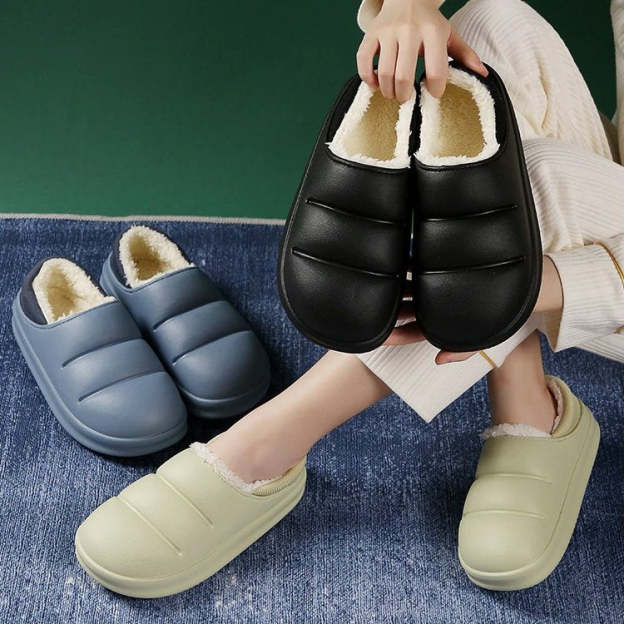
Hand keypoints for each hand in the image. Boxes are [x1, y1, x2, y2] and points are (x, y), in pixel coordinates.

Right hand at [357, 0, 487, 101]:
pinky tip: (375, 83)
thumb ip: (465, 55)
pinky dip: (368, 78)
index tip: (433, 92)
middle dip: (405, 95)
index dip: (435, 88)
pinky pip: (363, 62)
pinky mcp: (370, 34)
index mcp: (432, 31)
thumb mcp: (449, 34)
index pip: (436, 69)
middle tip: (407, 97)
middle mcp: (409, 29)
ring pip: (383, 73)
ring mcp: (387, 31)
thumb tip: (482, 75)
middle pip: (403, 76)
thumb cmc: (429, 22)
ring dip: (388, 91)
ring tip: (393, 93)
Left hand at [384, 257, 563, 362]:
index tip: (376, 336)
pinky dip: (407, 262)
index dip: (394, 334)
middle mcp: (437, 302)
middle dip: (387, 310)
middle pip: (405, 308)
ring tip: (374, 283)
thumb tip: (438, 361)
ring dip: (393, 286)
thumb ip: (462, 349)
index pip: (412, 331)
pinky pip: (421, 263)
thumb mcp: (485, 335)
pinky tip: (392, 258)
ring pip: (409, 286)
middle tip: (367, 309)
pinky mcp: (445, 263)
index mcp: (442, 321)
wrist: (530, 286)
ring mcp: (439, 282)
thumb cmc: (506, 313)